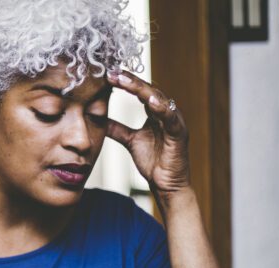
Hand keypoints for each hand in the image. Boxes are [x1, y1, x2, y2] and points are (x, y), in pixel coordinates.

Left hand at [105, 71, 190, 199]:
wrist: (167, 185)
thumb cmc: (154, 162)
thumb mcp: (130, 141)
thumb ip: (117, 129)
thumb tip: (99, 119)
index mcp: (155, 113)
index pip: (139, 91)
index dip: (124, 82)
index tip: (106, 74)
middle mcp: (166, 113)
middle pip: (148, 90)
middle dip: (130, 80)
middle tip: (112, 72)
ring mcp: (174, 121)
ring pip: (158, 99)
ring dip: (141, 88)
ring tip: (125, 80)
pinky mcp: (179, 134)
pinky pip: (170, 118)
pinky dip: (161, 108)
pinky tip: (149, 100)